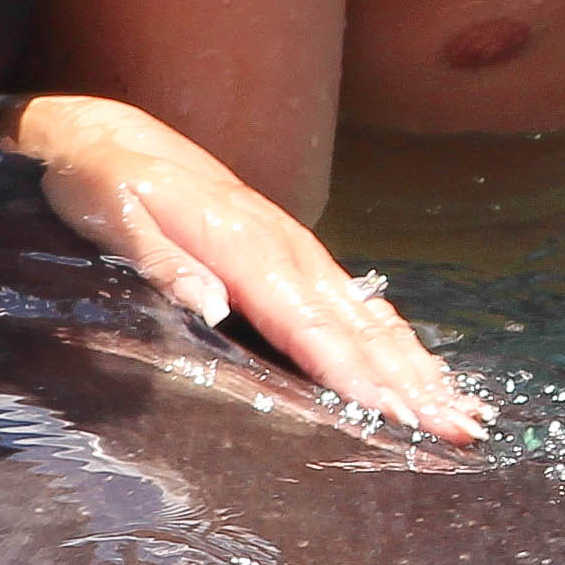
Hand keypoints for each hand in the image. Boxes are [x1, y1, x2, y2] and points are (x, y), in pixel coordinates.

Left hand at [0, 92, 488, 443]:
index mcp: (242, 245)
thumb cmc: (100, 182)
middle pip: (358, 327)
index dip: (356, 373)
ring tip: (464, 414)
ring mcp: (296, 250)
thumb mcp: (111, 217)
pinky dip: (398, 341)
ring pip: (370, 317)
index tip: (398, 413)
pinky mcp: (294, 255)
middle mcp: (284, 247)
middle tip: (460, 432)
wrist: (106, 132)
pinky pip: (358, 305)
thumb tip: (213, 306)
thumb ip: (161, 262)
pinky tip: (426, 373)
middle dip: (412, 382)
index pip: (309, 323)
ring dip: (419, 367)